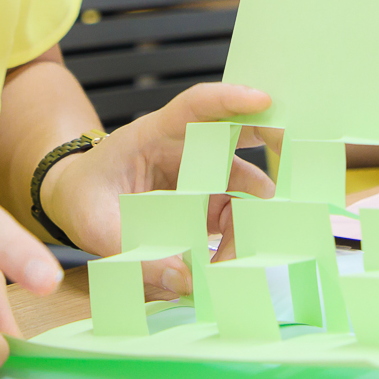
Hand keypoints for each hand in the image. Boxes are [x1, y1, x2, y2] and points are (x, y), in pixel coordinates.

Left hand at [38, 82, 273, 296]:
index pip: (196, 105)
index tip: (263, 99)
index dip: (230, 99)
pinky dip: (238, 243)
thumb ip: (133, 252)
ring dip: (251, 223)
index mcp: (154, 135)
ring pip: (246, 191)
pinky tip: (223, 269)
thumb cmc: (83, 196)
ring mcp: (202, 175)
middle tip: (303, 167)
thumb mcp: (94, 225)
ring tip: (229, 265)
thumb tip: (184, 280)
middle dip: (275, 143)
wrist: (76, 199)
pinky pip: (236, 218)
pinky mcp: (207, 202)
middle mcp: (187, 150)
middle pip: (240, 135)